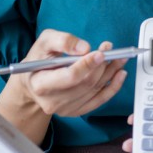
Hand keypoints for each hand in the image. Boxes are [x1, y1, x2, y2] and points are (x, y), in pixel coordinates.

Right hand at [9, 30, 128, 117]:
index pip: (70, 77)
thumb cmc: (38, 59)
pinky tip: (119, 74)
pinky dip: (112, 87)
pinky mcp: (76, 111)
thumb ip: (62, 41)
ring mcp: (65, 109)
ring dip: (110, 73)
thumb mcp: (44, 41)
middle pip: (85, 84)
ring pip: (94, 90)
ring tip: (120, 58)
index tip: (101, 53)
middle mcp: (52, 101)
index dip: (87, 65)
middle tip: (112, 50)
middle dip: (101, 66)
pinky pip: (99, 100)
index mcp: (41, 84)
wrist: (33, 81)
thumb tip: (84, 48)